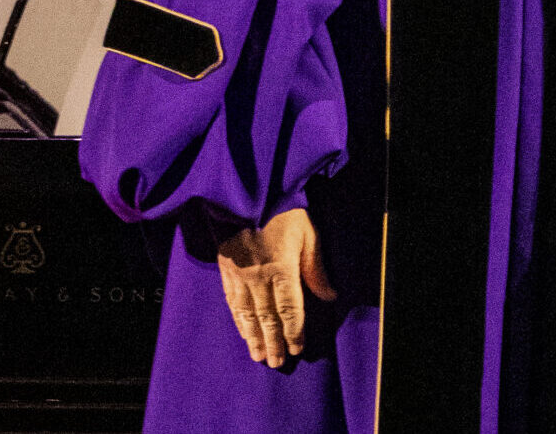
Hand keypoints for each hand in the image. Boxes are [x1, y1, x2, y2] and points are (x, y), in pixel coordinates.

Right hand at [216, 207, 335, 366]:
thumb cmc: (284, 210)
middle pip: (267, 318)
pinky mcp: (226, 270)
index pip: (289, 309)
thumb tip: (330, 296)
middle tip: (277, 363)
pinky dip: (238, 320)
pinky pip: (232, 302)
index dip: (294, 331)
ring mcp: (239, 275)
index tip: (297, 348)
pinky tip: (243, 331)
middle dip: (273, 342)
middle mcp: (258, 278)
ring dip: (254, 338)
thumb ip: (316, 268)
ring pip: (247, 315)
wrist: (248, 194)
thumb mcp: (308, 234)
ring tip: (258, 356)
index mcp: (281, 269)